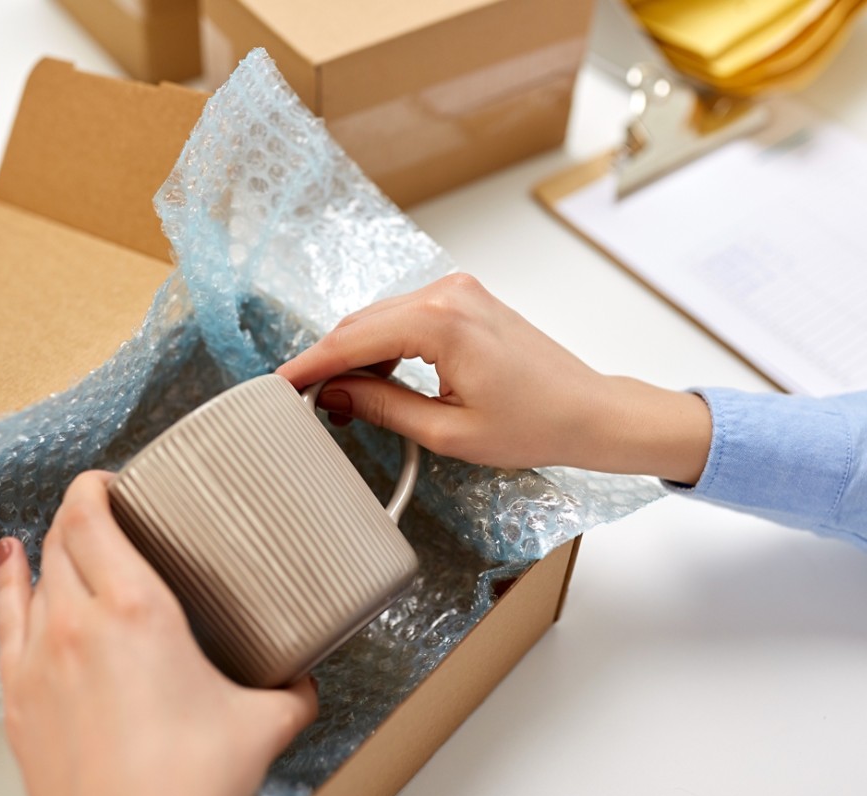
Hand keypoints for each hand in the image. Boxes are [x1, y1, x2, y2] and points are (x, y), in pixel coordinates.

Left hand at [0, 471, 317, 795]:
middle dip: (80, 513)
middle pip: (63, 539)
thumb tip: (304, 682)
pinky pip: (3, 623)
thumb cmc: (187, 788)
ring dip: (47, 547)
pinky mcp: (18, 701)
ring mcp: (39, 662)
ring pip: (32, 576)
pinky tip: (8, 573)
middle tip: (103, 509)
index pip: (93, 518)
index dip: (96, 486)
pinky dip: (6, 586)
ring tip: (58, 532)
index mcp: (138, 611)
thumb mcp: (264, 724)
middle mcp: (78, 625)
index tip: (112, 481)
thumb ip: (292, 691)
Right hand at [277, 274, 710, 483]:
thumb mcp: (446, 431)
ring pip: (382, 318)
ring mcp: (459, 292)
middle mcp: (448, 293)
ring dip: (356, 353)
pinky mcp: (467, 300)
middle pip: (362, 323)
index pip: (352, 340)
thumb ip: (381, 407)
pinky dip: (385, 344)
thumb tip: (335, 395)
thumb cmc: (535, 423)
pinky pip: (407, 316)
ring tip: (338, 397)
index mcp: (441, 322)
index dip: (309, 366)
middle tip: (304, 400)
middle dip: (329, 361)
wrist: (587, 412)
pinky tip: (374, 377)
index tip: (278, 386)